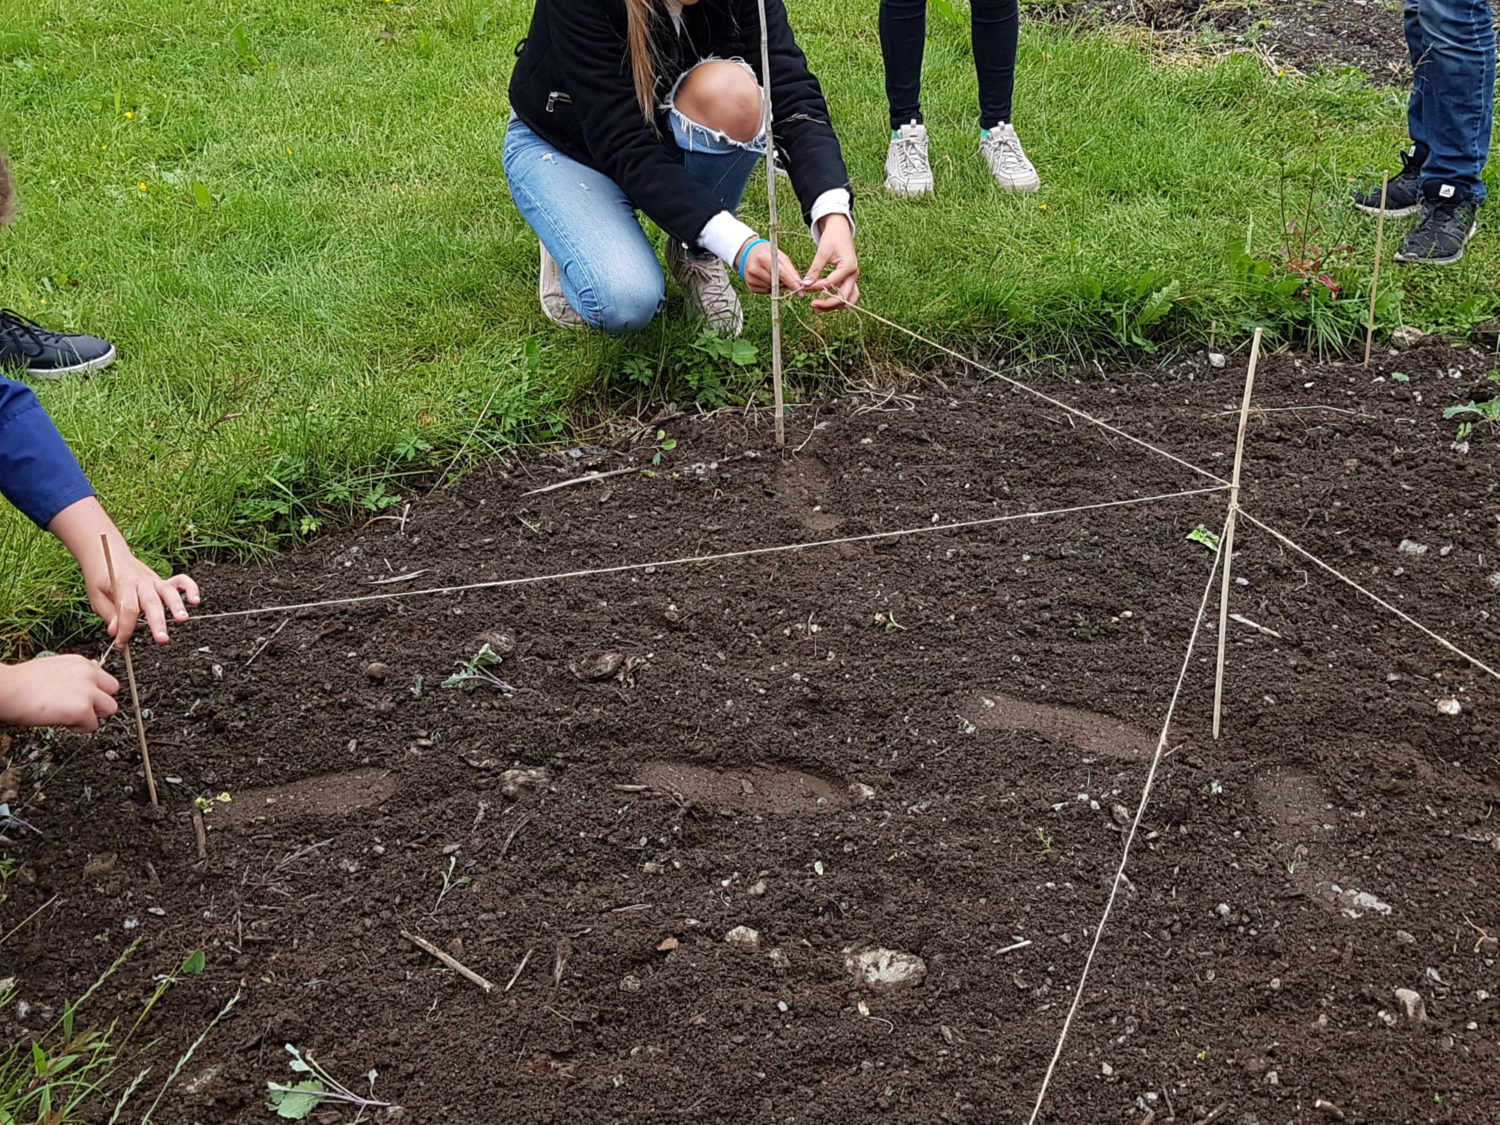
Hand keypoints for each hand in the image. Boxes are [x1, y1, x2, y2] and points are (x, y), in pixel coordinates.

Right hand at [0, 656, 119, 731]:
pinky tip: (63, 722)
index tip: (81, 697)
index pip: (103, 677)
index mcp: (80, 663)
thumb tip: (86, 677)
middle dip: (99, 701)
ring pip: (110, 708)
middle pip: (113, 690)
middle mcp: (88, 673)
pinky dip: (79, 728)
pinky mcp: (83, 708)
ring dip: (93, 715)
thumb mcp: (53, 669)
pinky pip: (93, 725)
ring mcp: (88, 690)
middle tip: (79, 709)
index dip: (93, 690)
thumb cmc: (22, 683)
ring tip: (71, 717)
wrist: (9, 689)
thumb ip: (74, 673)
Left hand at [48, 498, 201, 646]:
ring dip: (177, 606)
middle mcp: (141, 581)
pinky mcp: (163, 581)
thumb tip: (116, 632)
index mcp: (122, 583)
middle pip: (151, 602)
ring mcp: (154, 580)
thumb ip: (109, 614)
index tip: (122, 643)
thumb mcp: (96, 597)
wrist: (107, 554)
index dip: (126, 628)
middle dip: (157, 622)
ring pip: (168, 592)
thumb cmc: (101, 577)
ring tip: (182, 619)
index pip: (128, 608)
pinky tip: (195, 600)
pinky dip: (191, 588)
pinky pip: (181, 581)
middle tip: (162, 638)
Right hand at [738, 239, 804, 296]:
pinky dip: (769, 287)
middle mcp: (755, 269)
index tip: (800, 291)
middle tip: (782, 277)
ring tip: (772, 275)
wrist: (750, 254)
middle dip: (783, 283)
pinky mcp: (750, 285)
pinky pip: (765, 291)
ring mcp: (751, 278)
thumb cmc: (769, 255)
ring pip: (771, 289)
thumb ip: (791, 271)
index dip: (792, 283)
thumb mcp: (781, 258)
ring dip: (776, 286)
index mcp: (764, 258)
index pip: (781, 274)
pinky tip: (766, 279)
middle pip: (776, 283)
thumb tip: (801, 285)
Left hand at [804, 214, 858, 311]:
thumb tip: (805, 284)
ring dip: (834, 306)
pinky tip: (825, 302)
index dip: (817, 287)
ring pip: (848, 299)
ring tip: (818, 308)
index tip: (804, 287)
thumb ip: (815, 269)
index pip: (831, 283)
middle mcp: (854, 274)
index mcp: (848, 266)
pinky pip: (847, 295)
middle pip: (843, 297)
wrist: (841, 230)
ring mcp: (853, 278)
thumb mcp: (822, 252)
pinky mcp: (850, 279)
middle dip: (828, 304)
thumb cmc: (833, 237)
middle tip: (812, 305)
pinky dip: (838, 301)